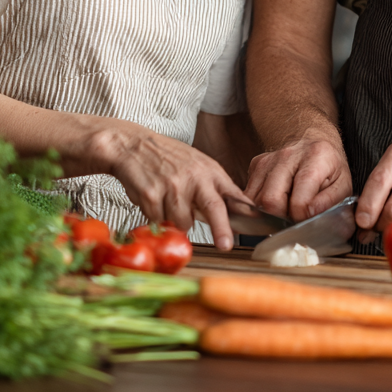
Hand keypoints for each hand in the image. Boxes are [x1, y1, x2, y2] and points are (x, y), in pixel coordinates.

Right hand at [90, 123, 252, 250]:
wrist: (134, 146)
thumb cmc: (168, 158)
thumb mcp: (197, 165)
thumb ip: (214, 188)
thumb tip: (236, 215)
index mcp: (209, 171)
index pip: (232, 194)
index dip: (245, 212)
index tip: (257, 226)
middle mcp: (193, 177)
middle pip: (213, 207)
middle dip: (221, 229)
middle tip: (226, 245)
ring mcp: (172, 185)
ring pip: (182, 223)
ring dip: (176, 222)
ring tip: (168, 202)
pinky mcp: (151, 194)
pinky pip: (159, 221)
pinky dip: (157, 218)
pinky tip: (153, 200)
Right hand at [245, 133, 351, 221]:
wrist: (314, 141)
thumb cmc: (329, 167)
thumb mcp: (343, 185)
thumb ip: (331, 203)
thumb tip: (312, 219)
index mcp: (315, 157)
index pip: (299, 202)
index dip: (302, 218)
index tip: (307, 219)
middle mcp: (288, 155)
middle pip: (270, 201)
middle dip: (280, 218)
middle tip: (293, 217)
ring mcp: (268, 159)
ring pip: (255, 201)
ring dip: (269, 213)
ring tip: (286, 208)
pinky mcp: (256, 164)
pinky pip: (249, 195)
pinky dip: (259, 206)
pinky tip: (276, 201)